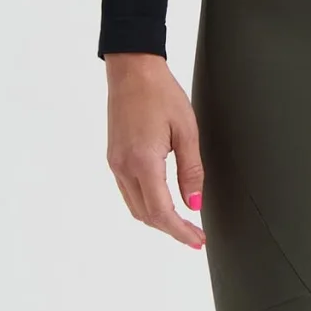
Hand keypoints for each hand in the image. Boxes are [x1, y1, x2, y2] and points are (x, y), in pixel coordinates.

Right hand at [104, 52, 205, 249]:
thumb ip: (191, 171)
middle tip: (195, 235)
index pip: (161, 212)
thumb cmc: (161, 94)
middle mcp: (124, 167)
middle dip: (171, 229)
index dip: (180, 231)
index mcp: (143, 161)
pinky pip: (129, 192)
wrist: (132, 70)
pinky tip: (164, 202)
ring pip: (135, 207)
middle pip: (146, 215)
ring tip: (183, 223)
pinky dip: (147, 204)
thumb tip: (194, 204)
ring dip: (158, 219)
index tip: (197, 240)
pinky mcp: (113, 158)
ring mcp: (115, 163)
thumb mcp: (186, 131)